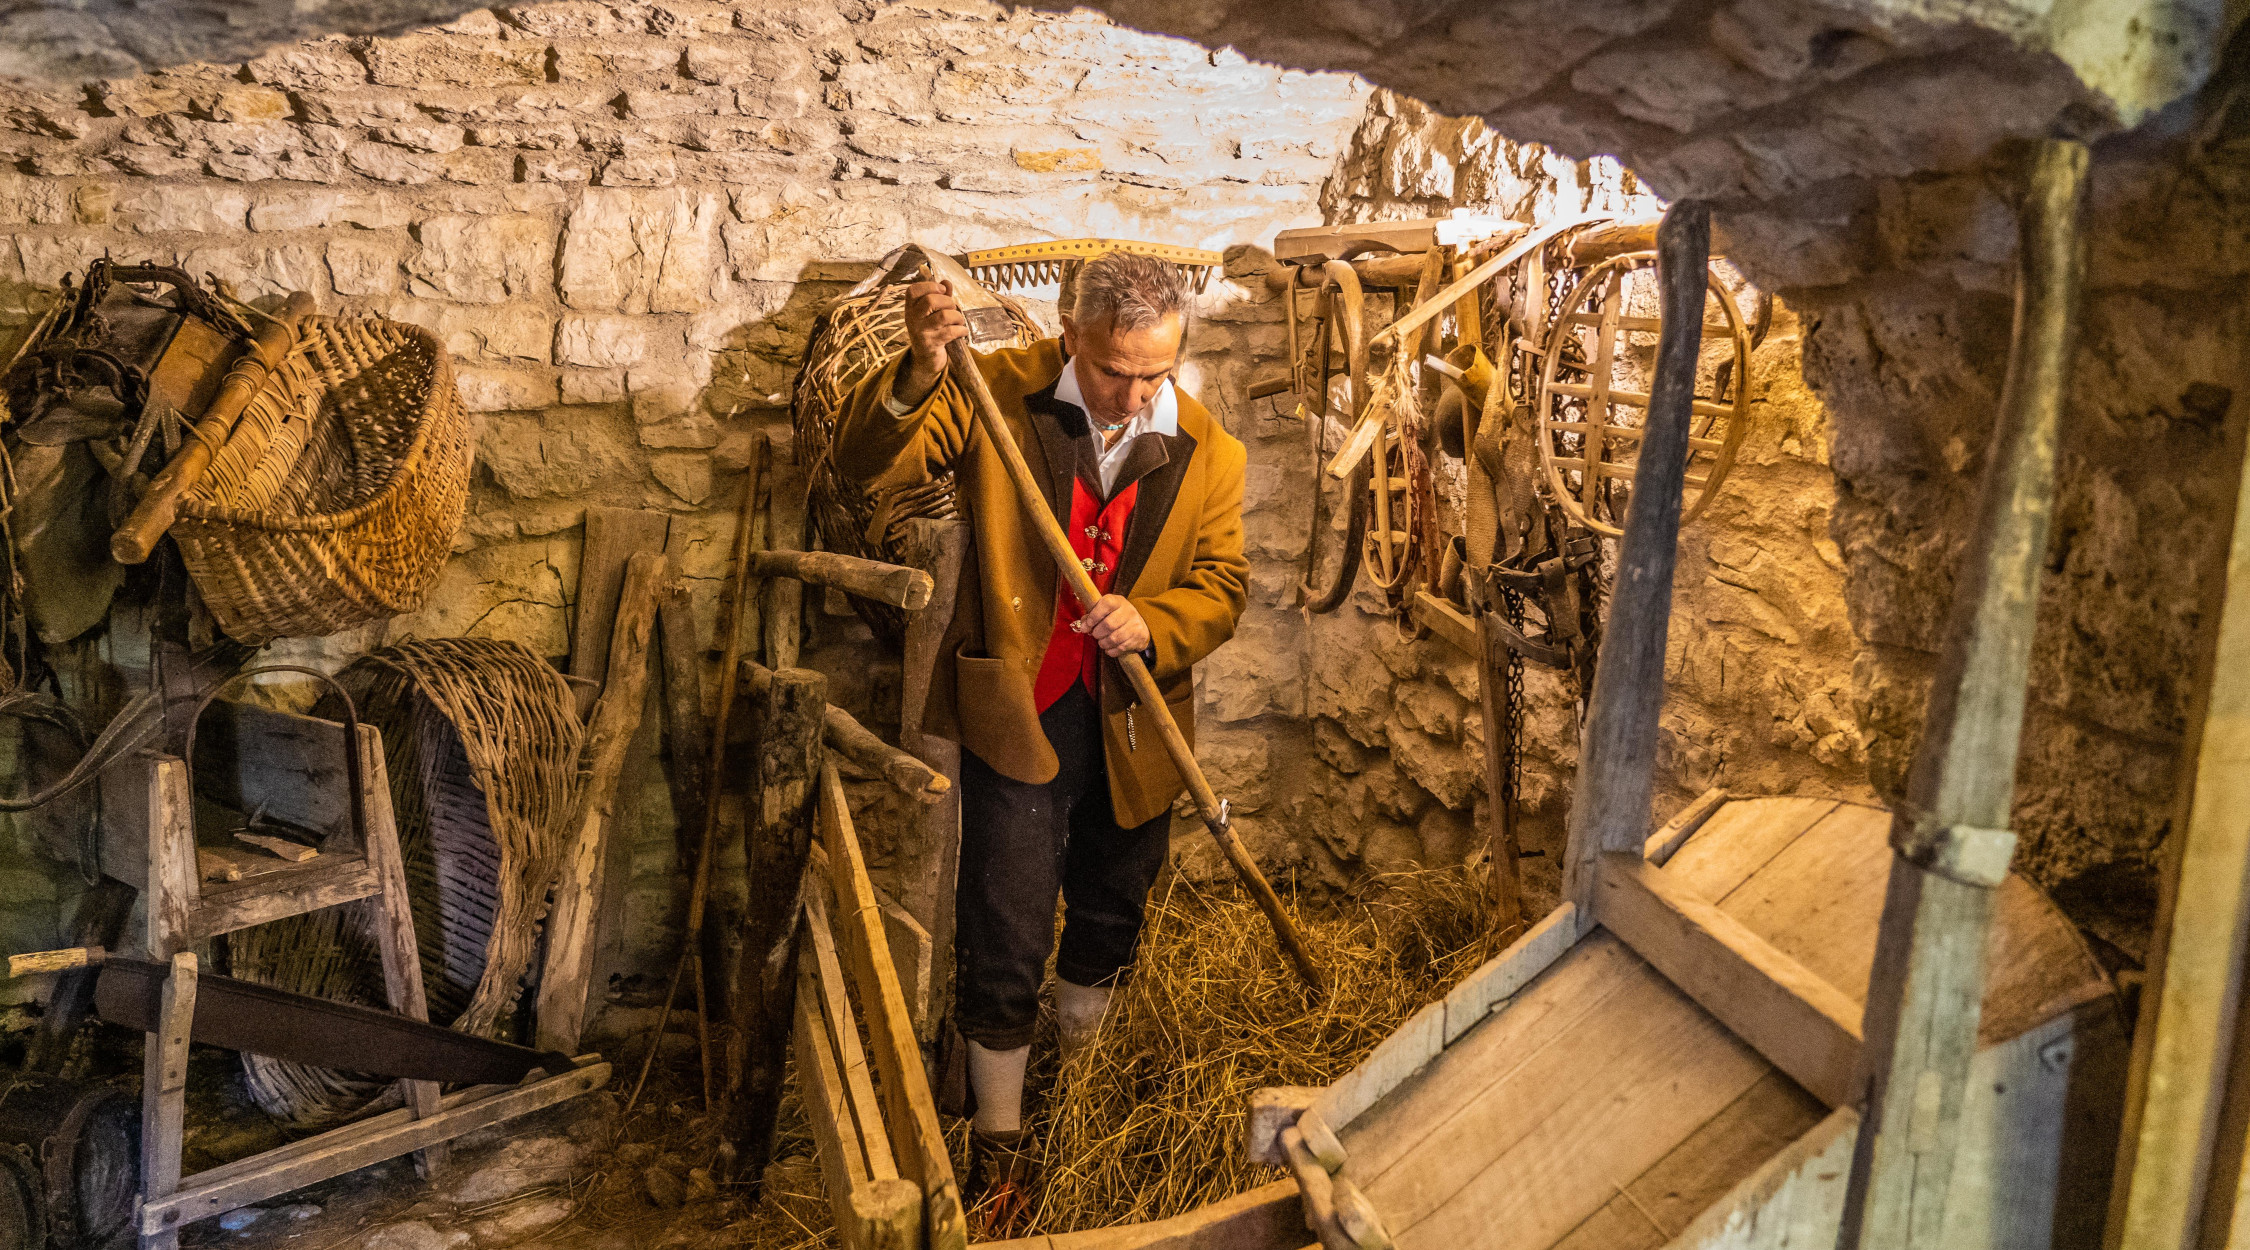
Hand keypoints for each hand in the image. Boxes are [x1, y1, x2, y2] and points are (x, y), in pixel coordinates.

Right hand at [898, 279, 966, 404]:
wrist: (926, 358)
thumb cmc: (932, 329)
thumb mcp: (933, 311)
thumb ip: (940, 295)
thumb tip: (946, 282)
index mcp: (910, 307)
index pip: (913, 290)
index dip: (930, 286)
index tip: (943, 290)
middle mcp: (912, 318)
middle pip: (931, 301)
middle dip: (948, 302)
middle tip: (952, 309)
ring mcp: (920, 332)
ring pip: (943, 316)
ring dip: (957, 317)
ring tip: (959, 321)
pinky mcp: (930, 344)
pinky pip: (950, 332)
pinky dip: (961, 330)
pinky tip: (962, 331)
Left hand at [1078, 595, 1150, 657]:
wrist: (1140, 625)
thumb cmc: (1117, 617)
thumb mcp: (1106, 610)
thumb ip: (1092, 615)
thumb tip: (1083, 625)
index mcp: (1118, 601)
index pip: (1106, 604)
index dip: (1094, 616)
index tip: (1087, 625)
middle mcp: (1129, 611)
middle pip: (1108, 624)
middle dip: (1097, 633)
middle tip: (1095, 635)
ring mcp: (1135, 625)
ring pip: (1114, 638)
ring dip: (1103, 643)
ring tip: (1101, 642)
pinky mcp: (1138, 637)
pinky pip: (1121, 648)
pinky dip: (1111, 650)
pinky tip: (1109, 648)